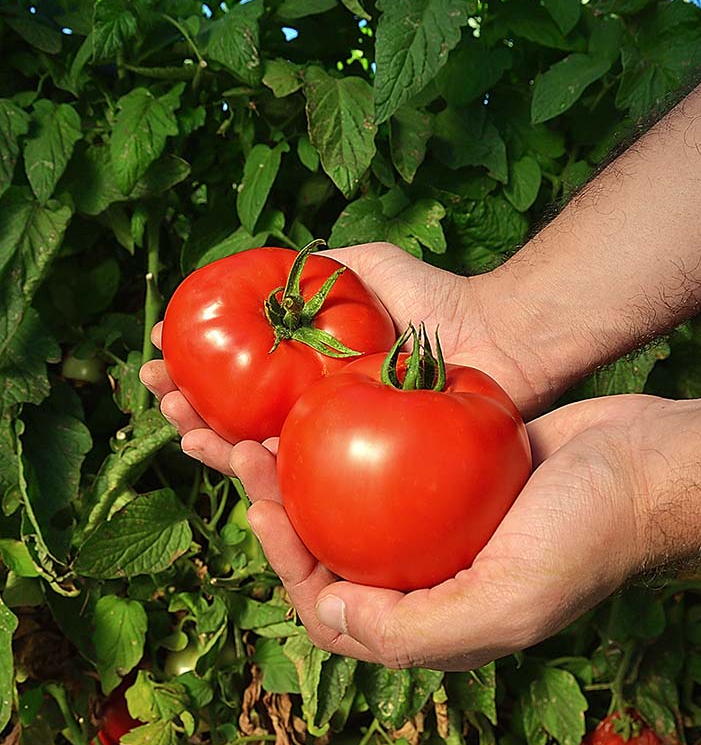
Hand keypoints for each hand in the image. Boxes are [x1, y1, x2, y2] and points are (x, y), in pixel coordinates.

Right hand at [139, 242, 553, 472]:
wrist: (497, 335)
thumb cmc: (436, 297)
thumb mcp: (364, 264)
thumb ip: (315, 268)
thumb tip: (259, 273)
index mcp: (313, 370)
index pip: (241, 376)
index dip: (197, 369)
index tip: (159, 356)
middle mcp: (322, 411)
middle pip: (243, 420)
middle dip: (193, 410)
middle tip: (159, 397)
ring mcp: (344, 445)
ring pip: (269, 456)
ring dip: (217, 446)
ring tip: (181, 432)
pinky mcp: (369, 475)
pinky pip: (314, 480)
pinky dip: (272, 476)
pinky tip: (238, 459)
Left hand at [233, 365, 700, 670]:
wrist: (645, 463)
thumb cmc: (586, 534)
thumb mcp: (509, 604)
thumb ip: (417, 630)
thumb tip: (330, 614)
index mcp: (437, 619)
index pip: (336, 611)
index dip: (286, 565)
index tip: (261, 507)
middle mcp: (432, 574)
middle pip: (334, 549)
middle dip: (280, 509)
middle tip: (244, 456)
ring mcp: (441, 521)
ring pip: (351, 502)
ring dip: (304, 470)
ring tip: (264, 430)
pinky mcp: (453, 473)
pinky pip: (385, 461)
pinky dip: (349, 439)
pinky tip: (325, 406)